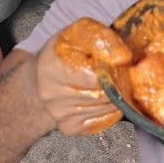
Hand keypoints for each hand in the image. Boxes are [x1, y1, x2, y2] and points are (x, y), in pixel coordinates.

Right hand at [36, 17, 132, 135]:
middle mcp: (51, 95)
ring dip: (116, 96)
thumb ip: (102, 39)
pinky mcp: (70, 128)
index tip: (113, 62)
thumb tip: (124, 58)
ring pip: (107, 108)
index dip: (111, 68)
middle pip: (104, 94)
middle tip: (116, 73)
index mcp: (50, 68)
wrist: (39, 82)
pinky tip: (102, 98)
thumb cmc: (62, 54)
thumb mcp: (78, 34)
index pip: (95, 77)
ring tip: (109, 84)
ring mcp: (60, 115)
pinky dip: (110, 108)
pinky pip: (104, 120)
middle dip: (117, 83)